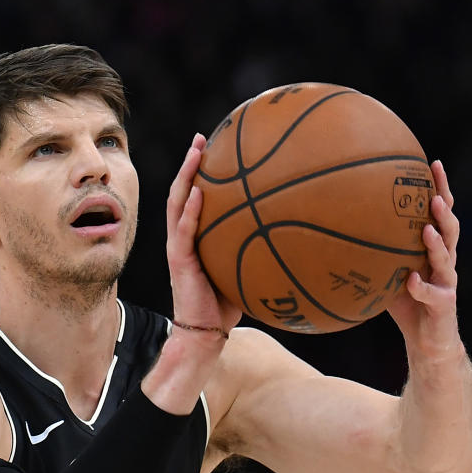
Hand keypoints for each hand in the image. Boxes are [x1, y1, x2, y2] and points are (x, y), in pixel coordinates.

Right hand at [166, 133, 242, 337]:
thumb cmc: (226, 304)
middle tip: (201, 138)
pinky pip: (185, 232)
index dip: (200, 172)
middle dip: (190, 163)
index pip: (194, 197)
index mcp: (194, 237)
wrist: (205, 334)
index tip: (213, 146)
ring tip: (195, 153)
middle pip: (182, 191)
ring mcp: (178, 247)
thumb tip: (294, 233)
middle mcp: (182, 237)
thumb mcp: (243, 270)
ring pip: (177, 204)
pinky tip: (200, 194)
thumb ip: (256, 249)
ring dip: (186, 177)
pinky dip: (191, 211)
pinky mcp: (180, 262)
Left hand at [387, 160, 463, 358]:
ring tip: (428, 229)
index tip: (432, 163)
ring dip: (437, 243)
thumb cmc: (405, 302)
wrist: (427, 341)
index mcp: (433, 247)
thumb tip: (332, 227)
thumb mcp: (386, 271)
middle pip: (451, 228)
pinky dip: (421, 287)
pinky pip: (433, 294)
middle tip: (435, 192)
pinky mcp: (444, 305)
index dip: (440, 187)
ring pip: (447, 258)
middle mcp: (444, 261)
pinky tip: (411, 280)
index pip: (440, 212)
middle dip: (445, 208)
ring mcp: (447, 282)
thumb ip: (372, 250)